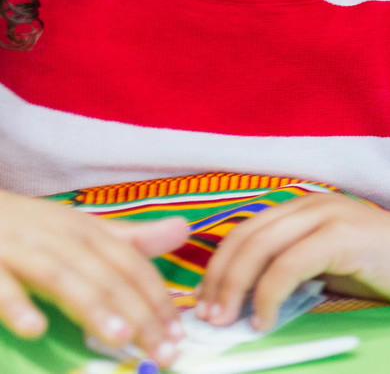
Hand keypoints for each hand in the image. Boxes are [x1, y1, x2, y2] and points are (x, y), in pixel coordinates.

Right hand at [0, 192, 185, 362]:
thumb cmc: (28, 227)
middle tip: (161, 351)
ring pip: (61, 278)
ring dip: (92, 308)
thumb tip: (183, 230)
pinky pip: (1, 285)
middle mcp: (57, 238)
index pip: (132, 266)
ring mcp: (19, 249)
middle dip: (138, 314)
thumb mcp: (79, 229)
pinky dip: (16, 305)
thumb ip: (128, 239)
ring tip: (120, 338)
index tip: (178, 335)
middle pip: (106, 276)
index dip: (158, 299)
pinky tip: (34, 329)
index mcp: (85, 232)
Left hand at [194, 194, 389, 330]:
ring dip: (236, 290)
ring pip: (259, 250)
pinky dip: (268, 296)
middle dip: (218, 282)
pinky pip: (287, 267)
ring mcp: (327, 216)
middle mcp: (310, 205)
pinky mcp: (342, 236)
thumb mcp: (330, 267)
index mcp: (303, 209)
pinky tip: (266, 319)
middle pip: (243, 239)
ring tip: (229, 322)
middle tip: (209, 318)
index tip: (207, 304)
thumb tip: (247, 301)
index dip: (217, 269)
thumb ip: (292, 272)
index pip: (243, 234)